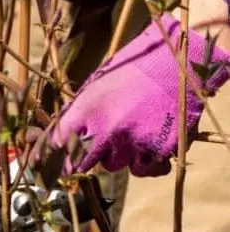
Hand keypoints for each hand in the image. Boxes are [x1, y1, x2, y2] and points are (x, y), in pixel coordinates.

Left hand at [50, 13, 229, 175]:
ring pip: (115, 166)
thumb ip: (78, 111)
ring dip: (119, 157)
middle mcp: (107, 129)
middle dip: (86, 156)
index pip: (58, 143)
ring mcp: (134, 142)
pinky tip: (150, 147)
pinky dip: (147, 163)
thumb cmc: (133, 69)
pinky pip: (146, 169)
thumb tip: (59, 135)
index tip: (55, 161)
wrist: (178, 62)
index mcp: (87, 109)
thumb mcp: (96, 85)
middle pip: (83, 162)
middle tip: (99, 145)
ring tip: (131, 135)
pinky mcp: (160, 149)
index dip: (53, 155)